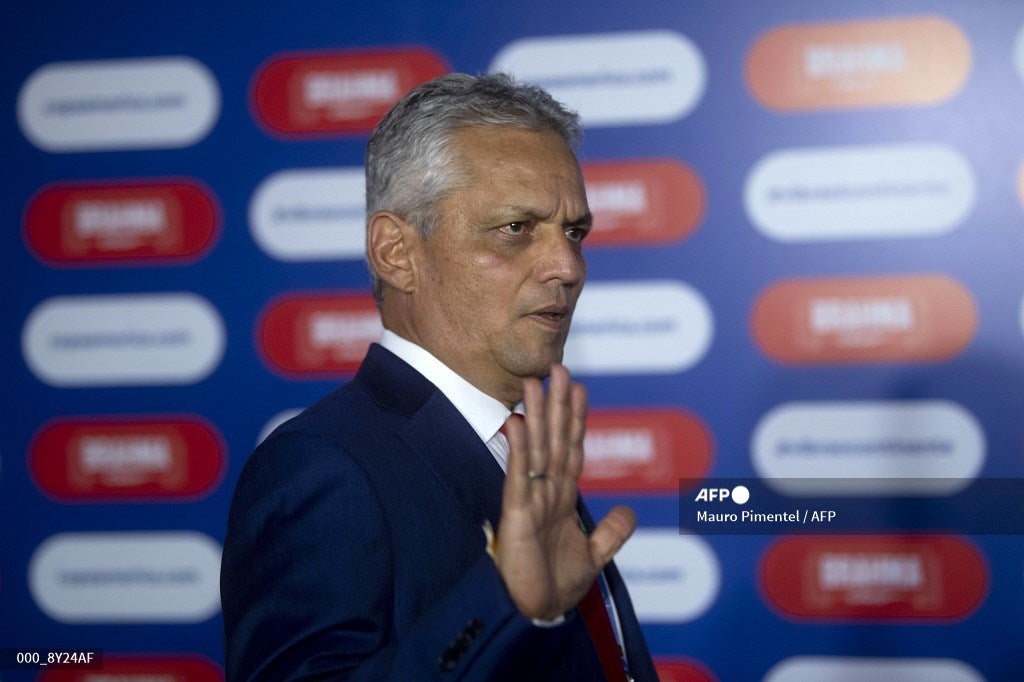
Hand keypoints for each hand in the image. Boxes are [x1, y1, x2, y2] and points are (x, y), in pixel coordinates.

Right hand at [494, 364, 636, 620]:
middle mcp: (545, 493)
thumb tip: (629, 511)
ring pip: (535, 449)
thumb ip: (611, 533)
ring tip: (535, 384)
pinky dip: (518, 450)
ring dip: (536, 416)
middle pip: (554, 440)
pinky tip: (516, 424)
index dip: (576, 419)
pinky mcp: (516, 515)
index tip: (579, 388)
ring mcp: (529, 501)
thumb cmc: (556, 585)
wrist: (535, 614)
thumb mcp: (593, 556)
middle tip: (559, 368)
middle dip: (557, 405)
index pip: (572, 449)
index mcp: (562, 499)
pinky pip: (518, 476)